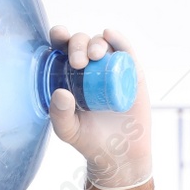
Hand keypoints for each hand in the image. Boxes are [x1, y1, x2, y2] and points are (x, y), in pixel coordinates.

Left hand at [47, 26, 152, 189]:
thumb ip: (59, 116)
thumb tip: (60, 92)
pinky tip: (110, 35)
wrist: (120, 154)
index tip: (58, 36)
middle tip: (78, 62)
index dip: (59, 37)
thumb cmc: (90, 140)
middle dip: (78, 45)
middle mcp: (89, 68)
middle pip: (82, 43)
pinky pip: (125, 51)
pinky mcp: (131, 72)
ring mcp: (111, 68)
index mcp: (69, 76)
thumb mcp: (69, 131)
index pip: (62, 50)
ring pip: (102, 43)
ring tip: (94, 56)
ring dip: (96, 42)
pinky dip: (118, 39)